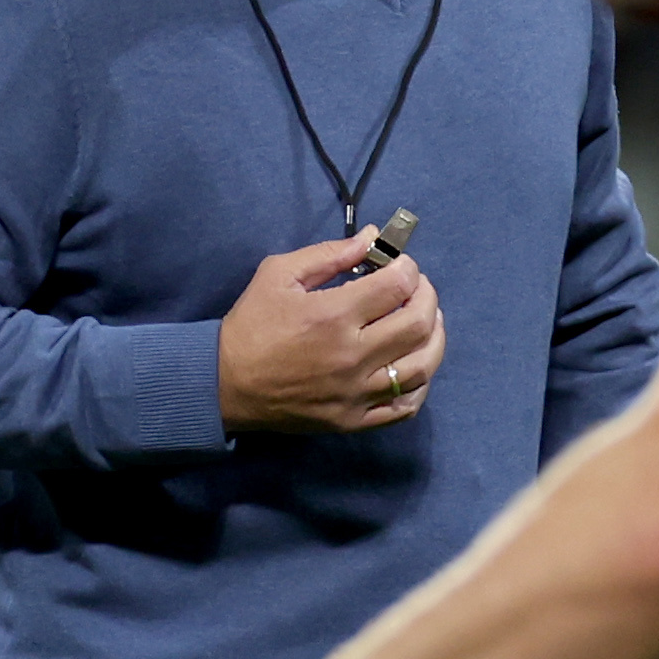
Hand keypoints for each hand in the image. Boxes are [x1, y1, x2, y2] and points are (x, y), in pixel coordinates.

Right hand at [218, 237, 442, 433]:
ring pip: (421, 366)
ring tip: (426, 322)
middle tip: (416, 288)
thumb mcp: (279, 275)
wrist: (224, 384)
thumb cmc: (251, 325)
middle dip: (427, 296)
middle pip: (418, 323)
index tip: (399, 265)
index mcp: (333, 315)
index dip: (407, 268)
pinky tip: (414, 364)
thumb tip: (372, 237)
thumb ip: (329, 254)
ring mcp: (356, 393)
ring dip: (434, 338)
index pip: (397, 285)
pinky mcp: (353, 420)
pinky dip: (420, 385)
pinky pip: (404, 407)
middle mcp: (352, 356)